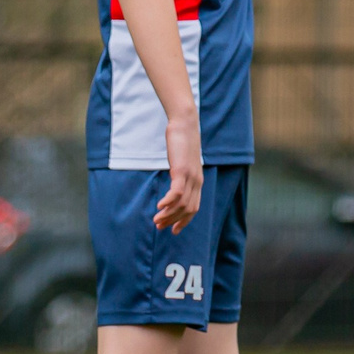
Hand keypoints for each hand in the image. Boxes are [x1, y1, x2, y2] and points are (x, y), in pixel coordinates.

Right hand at [155, 114, 203, 232]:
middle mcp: (196, 181)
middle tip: (159, 226)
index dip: (184, 221)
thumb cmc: (182, 140)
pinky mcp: (182, 170)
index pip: (194, 208)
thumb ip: (180, 172)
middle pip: (188, 210)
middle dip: (174, 221)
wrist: (185, 123)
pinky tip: (159, 206)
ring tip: (156, 220)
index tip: (173, 230)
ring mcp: (190, 177)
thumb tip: (174, 179)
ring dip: (168, 214)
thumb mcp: (182, 160)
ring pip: (182, 204)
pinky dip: (168, 202)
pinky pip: (177, 193)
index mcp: (197, 181)